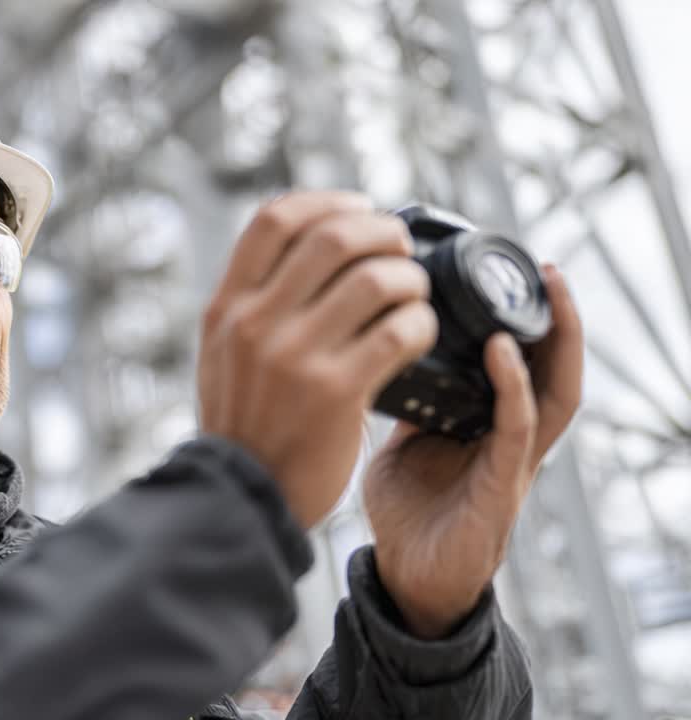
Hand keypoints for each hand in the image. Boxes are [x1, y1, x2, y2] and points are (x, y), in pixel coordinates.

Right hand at [198, 191, 436, 527]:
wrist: (243, 498)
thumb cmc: (244, 423)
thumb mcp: (223, 352)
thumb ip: (252, 302)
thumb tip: (306, 243)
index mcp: (227, 307)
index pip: (275, 220)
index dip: (326, 201)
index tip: (357, 208)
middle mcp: (256, 324)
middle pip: (334, 237)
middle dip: (382, 232)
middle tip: (400, 249)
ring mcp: (295, 357)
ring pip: (376, 280)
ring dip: (410, 279)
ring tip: (414, 295)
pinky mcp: (336, 393)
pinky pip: (400, 333)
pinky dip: (421, 324)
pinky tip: (420, 335)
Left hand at [363, 265, 582, 638]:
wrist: (405, 577)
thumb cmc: (408, 512)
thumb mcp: (402, 441)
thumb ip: (408, 403)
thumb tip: (382, 350)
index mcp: (488, 423)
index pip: (522, 362)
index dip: (525, 319)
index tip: (512, 271)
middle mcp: (511, 437)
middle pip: (555, 368)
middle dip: (559, 318)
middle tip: (549, 268)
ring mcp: (512, 461)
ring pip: (556, 391)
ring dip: (559, 341)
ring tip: (549, 292)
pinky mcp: (502, 485)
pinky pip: (517, 427)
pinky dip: (513, 387)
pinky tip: (501, 352)